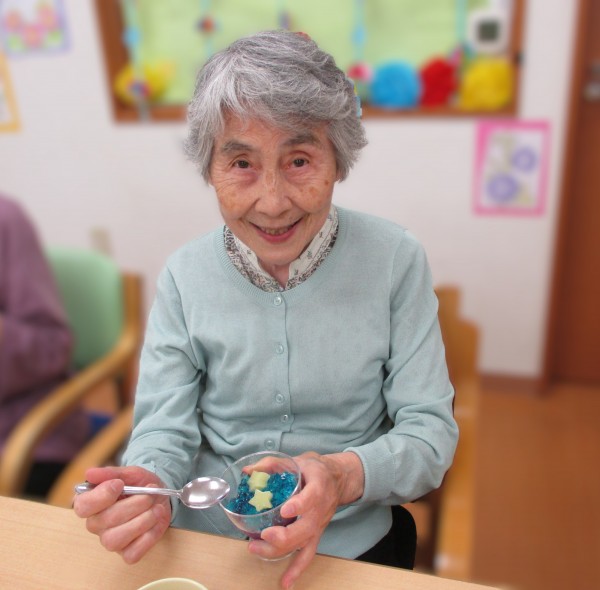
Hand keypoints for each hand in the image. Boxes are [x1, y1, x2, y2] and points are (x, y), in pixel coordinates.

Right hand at [73, 465, 171, 563]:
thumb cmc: (141, 484)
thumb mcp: (130, 473)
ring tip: (155, 508)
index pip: (83, 506)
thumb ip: (111, 473)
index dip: (102, 496)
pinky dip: (149, 536)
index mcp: (92, 503)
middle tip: (148, 496)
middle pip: (104, 521)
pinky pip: (132, 553)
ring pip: (115, 540)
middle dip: (132, 505)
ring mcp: (110, 540)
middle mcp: (97, 524)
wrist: (161, 496)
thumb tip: (89, 473)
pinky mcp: (127, 552)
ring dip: (141, 522)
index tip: (120, 485)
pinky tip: (155, 522)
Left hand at [248, 451, 363, 588]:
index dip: (299, 505)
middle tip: (264, 534)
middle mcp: (320, 509)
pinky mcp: (315, 535)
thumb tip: (247, 471)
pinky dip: (296, 570)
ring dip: (280, 549)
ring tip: (256, 549)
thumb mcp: (297, 460)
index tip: (285, 511)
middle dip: (284, 535)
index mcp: (318, 487)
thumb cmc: (315, 469)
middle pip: (306, 528)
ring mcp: (318, 525)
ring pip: (303, 543)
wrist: (338, 480)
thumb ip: (272, 464)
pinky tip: (285, 582)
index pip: (311, 497)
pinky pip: (307, 555)